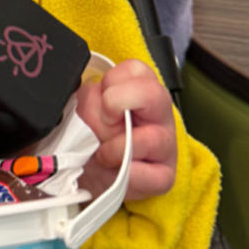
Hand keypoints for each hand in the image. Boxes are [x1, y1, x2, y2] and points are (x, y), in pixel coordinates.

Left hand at [75, 59, 176, 201]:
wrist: (84, 178)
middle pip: (153, 93)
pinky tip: (117, 174)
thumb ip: (87, 100)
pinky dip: (126, 176)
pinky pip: (148, 175)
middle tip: (104, 124)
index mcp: (139, 90)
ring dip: (114, 150)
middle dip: (117, 106)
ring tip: (103, 156)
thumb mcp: (83, 113)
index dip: (111, 84)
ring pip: (149, 139)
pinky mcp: (164, 176)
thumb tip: (91, 99)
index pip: (134, 69)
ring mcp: (166, 145)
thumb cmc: (88, 140)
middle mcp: (158, 114)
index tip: (101, 103)